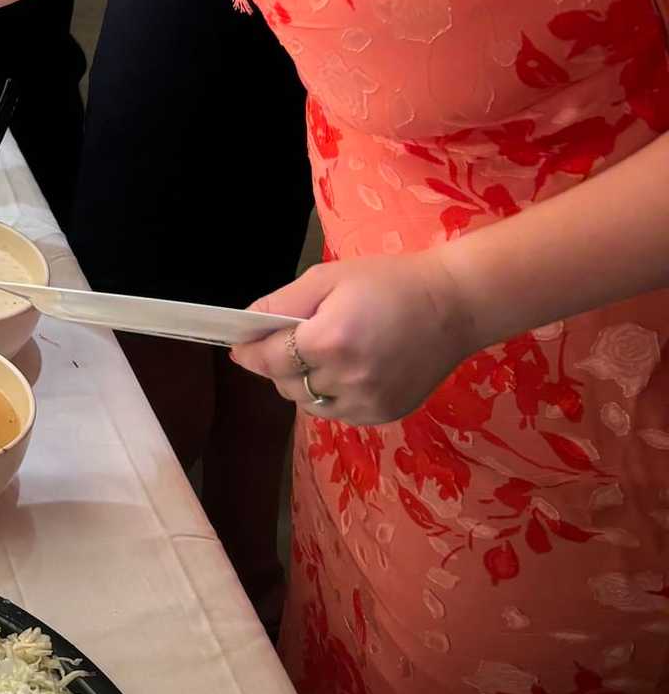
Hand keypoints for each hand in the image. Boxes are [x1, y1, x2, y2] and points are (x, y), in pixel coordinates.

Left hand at [228, 253, 479, 428]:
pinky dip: (329, 396)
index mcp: (329, 341)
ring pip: (309, 403)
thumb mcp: (328, 278)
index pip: (269, 359)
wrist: (454, 306)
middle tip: (286, 342)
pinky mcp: (383, 415)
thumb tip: (247, 324)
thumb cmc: (389, 282)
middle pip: (285, 384)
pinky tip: (345, 370)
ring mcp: (366, 403)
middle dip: (276, 365)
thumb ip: (281, 303)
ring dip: (302, 383)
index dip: (249, 353)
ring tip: (318, 356)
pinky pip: (337, 413)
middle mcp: (345, 379)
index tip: (239, 347)